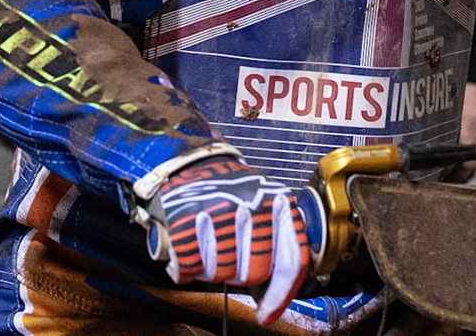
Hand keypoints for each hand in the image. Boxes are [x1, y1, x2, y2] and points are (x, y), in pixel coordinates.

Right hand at [147, 157, 310, 323]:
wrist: (189, 159)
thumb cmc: (229, 191)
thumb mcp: (263, 205)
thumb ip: (274, 243)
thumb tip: (273, 295)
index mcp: (279, 202)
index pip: (291, 260)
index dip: (281, 296)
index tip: (266, 315)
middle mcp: (253, 203)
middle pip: (254, 273)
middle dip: (237, 275)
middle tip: (226, 257)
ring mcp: (220, 209)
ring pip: (221, 274)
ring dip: (209, 270)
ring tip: (206, 247)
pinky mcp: (187, 216)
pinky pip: (190, 266)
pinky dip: (184, 269)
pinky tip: (186, 253)